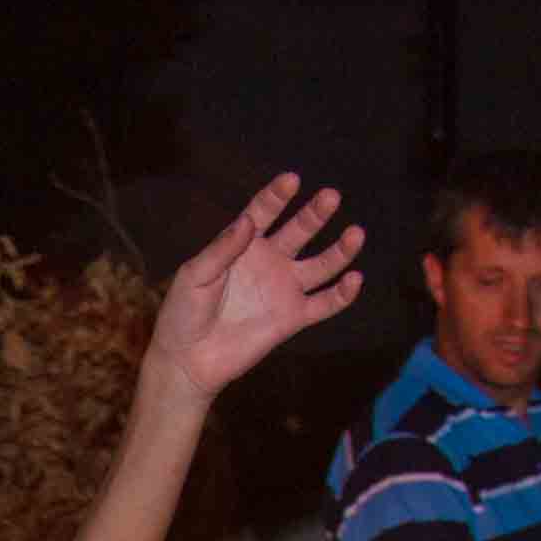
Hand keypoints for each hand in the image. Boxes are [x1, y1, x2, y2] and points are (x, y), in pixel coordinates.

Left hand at [146, 173, 367, 394]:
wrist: (188, 359)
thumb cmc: (184, 312)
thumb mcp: (195, 275)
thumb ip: (222, 249)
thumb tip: (247, 221)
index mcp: (243, 245)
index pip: (263, 212)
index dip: (277, 196)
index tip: (292, 180)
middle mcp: (269, 261)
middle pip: (299, 231)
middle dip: (315, 214)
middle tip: (331, 196)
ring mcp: (283, 289)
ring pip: (320, 265)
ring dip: (339, 251)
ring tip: (356, 233)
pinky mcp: (293, 318)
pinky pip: (323, 304)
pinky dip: (341, 295)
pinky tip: (355, 280)